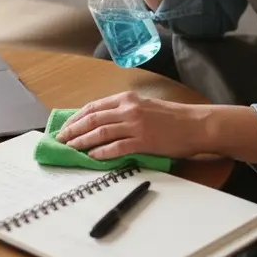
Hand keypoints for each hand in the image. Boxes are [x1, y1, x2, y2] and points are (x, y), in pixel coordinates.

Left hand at [56, 91, 205, 159]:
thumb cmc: (172, 118)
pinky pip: (116, 147)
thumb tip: (100, 123)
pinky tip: (92, 156)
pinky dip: (101, 152)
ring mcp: (135, 125)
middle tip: (61, 139)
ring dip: (82, 141)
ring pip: (100, 133)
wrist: (195, 125)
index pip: (93, 107)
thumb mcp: (144, 106)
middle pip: (92, 119)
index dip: (76, 118)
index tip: (65, 126)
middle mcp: (128, 109)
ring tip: (71, 148)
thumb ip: (124, 112)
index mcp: (127, 99)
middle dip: (73, 130)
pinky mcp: (143, 141)